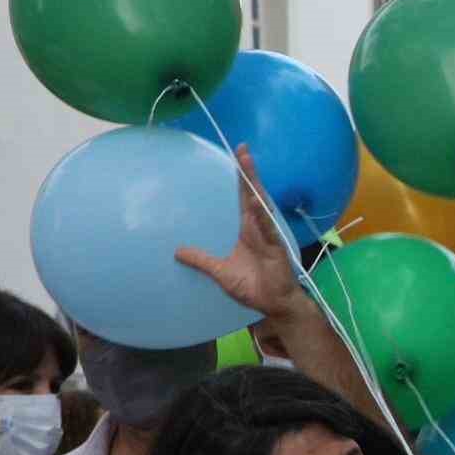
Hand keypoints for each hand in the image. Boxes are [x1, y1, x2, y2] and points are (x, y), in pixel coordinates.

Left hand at [176, 144, 308, 322]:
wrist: (274, 305)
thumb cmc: (252, 287)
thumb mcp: (220, 272)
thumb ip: (201, 260)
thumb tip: (177, 252)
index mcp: (248, 229)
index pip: (243, 198)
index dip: (241, 178)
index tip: (237, 155)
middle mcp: (259, 228)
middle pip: (253, 194)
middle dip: (248, 172)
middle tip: (242, 149)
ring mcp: (268, 236)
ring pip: (261, 206)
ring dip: (254, 186)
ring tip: (247, 165)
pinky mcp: (276, 248)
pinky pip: (268, 230)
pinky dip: (262, 216)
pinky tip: (256, 203)